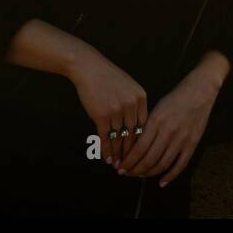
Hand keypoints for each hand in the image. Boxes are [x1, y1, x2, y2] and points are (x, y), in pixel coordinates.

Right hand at [67, 49, 147, 164]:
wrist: (89, 68)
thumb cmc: (108, 77)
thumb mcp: (128, 86)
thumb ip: (134, 104)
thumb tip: (136, 127)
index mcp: (141, 97)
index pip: (143, 126)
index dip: (140, 141)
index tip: (139, 153)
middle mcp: (131, 105)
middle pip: (133, 134)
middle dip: (130, 152)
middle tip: (129, 165)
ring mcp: (117, 110)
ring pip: (119, 138)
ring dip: (117, 153)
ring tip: (117, 164)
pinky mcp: (101, 115)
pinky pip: (105, 137)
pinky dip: (106, 149)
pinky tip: (106, 157)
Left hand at [115, 64, 222, 185]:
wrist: (199, 91)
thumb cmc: (175, 98)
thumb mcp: (157, 109)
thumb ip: (147, 127)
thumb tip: (134, 147)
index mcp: (156, 121)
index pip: (139, 148)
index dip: (128, 161)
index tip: (120, 167)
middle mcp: (168, 132)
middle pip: (149, 159)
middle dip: (135, 170)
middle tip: (127, 174)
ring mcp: (182, 139)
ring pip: (162, 164)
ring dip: (149, 173)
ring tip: (140, 175)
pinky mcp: (193, 143)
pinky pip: (180, 165)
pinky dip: (170, 176)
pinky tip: (161, 182)